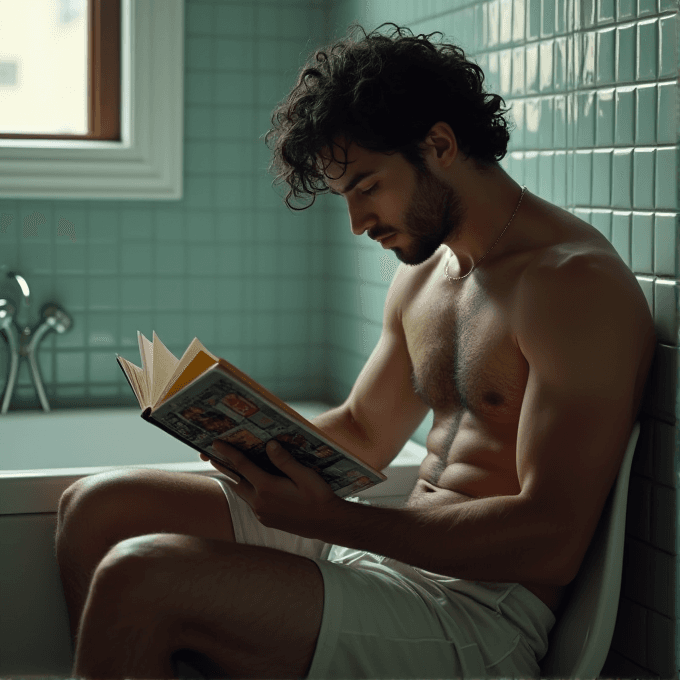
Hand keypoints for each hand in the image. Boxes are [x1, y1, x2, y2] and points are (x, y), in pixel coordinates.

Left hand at [200, 439, 342, 537]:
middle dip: (224, 466)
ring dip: (235, 479)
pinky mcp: (266, 520)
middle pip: (235, 480)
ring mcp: (261, 513)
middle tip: (211, 454)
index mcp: (267, 488)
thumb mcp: (305, 475)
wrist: (327, 523)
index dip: (228, 453)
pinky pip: (250, 503)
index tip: (215, 443)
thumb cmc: (318, 496)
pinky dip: (246, 491)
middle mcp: (260, 502)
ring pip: (242, 492)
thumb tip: (269, 445)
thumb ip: (284, 460)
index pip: (242, 466)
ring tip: (227, 467)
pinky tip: (249, 485)